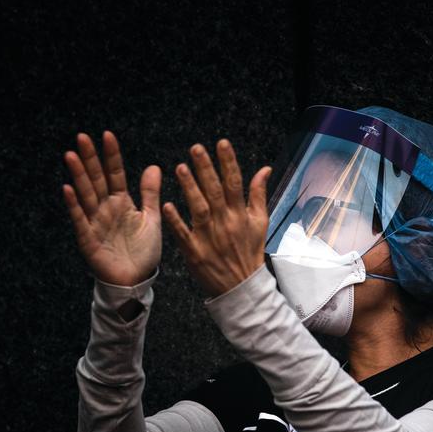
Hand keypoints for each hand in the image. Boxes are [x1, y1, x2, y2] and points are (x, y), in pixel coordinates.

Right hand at [62, 131, 161, 286]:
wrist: (136, 281)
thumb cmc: (143, 252)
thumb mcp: (151, 218)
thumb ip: (150, 193)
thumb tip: (154, 166)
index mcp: (121, 203)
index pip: (115, 174)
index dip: (111, 156)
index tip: (107, 135)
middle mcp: (106, 209)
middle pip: (97, 179)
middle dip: (90, 159)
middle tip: (82, 137)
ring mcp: (95, 223)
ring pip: (86, 195)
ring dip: (78, 175)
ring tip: (71, 155)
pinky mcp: (88, 239)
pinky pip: (80, 220)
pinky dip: (74, 205)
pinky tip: (68, 189)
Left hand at [162, 139, 271, 296]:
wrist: (241, 288)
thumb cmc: (249, 252)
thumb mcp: (260, 223)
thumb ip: (258, 194)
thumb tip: (265, 168)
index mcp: (240, 215)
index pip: (235, 183)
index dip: (228, 162)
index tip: (221, 143)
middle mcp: (225, 223)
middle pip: (215, 191)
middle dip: (206, 168)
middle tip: (196, 148)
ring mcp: (209, 237)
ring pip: (199, 208)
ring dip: (190, 188)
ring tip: (181, 167)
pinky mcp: (195, 252)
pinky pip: (183, 234)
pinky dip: (176, 220)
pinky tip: (167, 205)